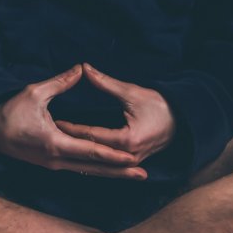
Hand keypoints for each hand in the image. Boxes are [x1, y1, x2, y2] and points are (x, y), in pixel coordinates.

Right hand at [0, 64, 147, 178]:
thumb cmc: (9, 111)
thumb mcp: (35, 92)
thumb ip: (61, 82)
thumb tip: (81, 68)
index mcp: (55, 143)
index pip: (91, 151)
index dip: (114, 155)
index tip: (134, 157)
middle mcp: (56, 159)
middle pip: (94, 168)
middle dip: (120, 171)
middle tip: (144, 175)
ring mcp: (53, 165)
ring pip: (87, 172)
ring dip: (110, 174)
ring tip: (132, 176)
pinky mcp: (50, 164)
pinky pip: (78, 169)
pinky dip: (95, 170)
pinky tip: (108, 171)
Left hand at [54, 63, 176, 164]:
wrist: (184, 120)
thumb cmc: (160, 104)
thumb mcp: (132, 92)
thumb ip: (105, 83)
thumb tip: (84, 68)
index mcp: (127, 140)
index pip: (91, 135)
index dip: (71, 127)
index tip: (53, 120)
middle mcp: (128, 156)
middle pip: (91, 150)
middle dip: (70, 142)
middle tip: (48, 135)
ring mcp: (131, 162)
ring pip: (98, 161)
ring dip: (79, 154)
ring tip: (56, 148)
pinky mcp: (132, 162)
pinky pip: (106, 164)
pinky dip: (91, 159)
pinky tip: (77, 156)